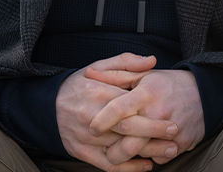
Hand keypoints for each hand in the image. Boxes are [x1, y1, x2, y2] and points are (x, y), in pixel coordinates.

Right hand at [56, 54, 179, 171]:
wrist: (48, 105)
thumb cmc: (79, 85)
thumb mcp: (99, 67)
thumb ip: (127, 63)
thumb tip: (152, 61)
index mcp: (98, 93)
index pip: (129, 108)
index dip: (153, 118)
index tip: (172, 122)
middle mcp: (92, 117)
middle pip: (127, 130)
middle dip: (154, 136)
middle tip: (175, 138)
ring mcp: (86, 138)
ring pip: (120, 150)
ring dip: (147, 153)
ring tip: (168, 152)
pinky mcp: (82, 152)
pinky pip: (108, 165)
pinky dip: (129, 168)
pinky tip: (146, 165)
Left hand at [87, 67, 205, 165]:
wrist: (203, 93)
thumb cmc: (166, 84)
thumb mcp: (142, 74)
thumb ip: (114, 74)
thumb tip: (89, 73)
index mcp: (145, 93)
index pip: (118, 110)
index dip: (102, 121)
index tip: (92, 127)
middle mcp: (158, 113)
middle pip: (129, 140)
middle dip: (112, 148)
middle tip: (104, 147)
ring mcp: (172, 131)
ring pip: (142, 153)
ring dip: (130, 154)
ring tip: (124, 147)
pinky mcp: (181, 144)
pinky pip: (158, 159)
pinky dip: (150, 155)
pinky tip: (148, 145)